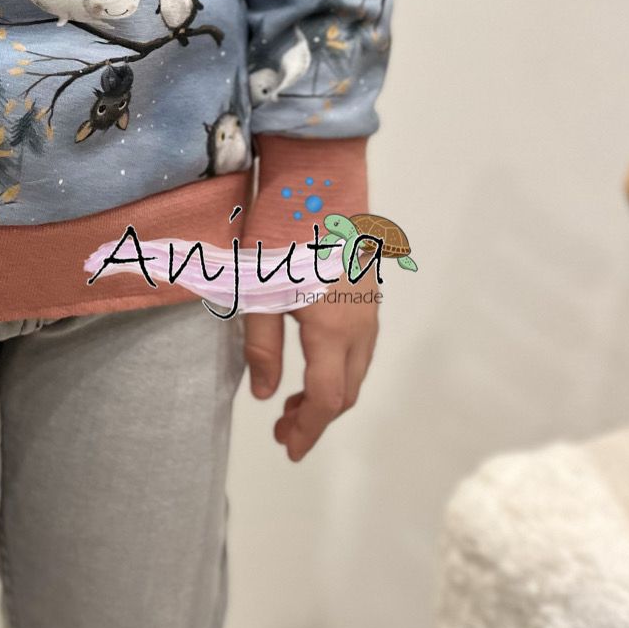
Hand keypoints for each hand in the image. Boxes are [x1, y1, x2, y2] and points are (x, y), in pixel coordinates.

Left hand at [242, 252, 380, 461]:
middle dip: (316, 418)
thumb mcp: (258, 290)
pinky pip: (360, 346)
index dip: (309, 431)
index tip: (287, 449)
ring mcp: (370, 307)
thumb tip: (266, 396)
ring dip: (328, 392)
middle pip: (346, 390)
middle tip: (281, 430)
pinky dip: (337, 367)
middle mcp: (361, 326)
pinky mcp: (368, 290)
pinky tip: (311, 360)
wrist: (321, 178)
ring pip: (356, 368)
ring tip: (292, 401)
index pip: (328, 400)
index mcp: (334, 331)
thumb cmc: (282, 231)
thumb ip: (262, 347)